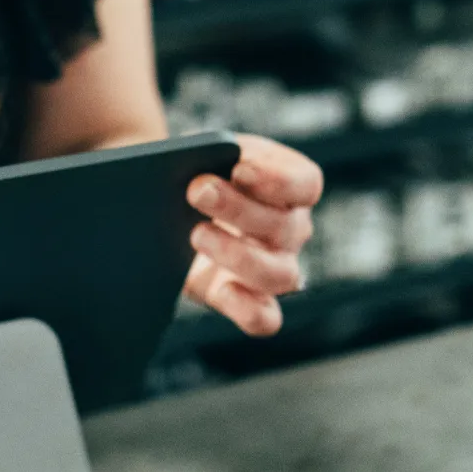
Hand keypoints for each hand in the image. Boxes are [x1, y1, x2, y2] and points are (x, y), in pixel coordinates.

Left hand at [184, 135, 323, 337]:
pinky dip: (249, 308)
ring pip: (280, 276)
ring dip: (238, 254)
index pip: (305, 183)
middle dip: (239, 208)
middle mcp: (290, 230)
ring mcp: (274, 269)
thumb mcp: (206, 154)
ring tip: (195, 234)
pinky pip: (265, 318)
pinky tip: (223, 289)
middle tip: (197, 192)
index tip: (239, 168)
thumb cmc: (196, 174)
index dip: (278, 179)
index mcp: (290, 188)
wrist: (166, 211)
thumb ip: (211, 155)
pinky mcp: (246, 300)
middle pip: (285, 226)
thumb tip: (201, 173)